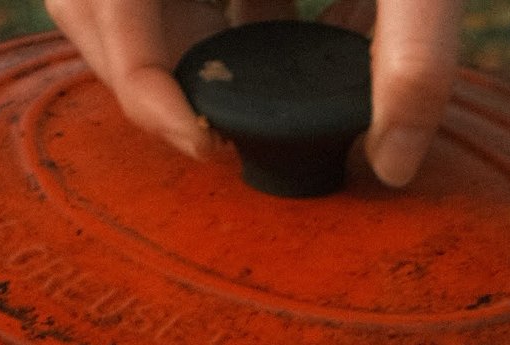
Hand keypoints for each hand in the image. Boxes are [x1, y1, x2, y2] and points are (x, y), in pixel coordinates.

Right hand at [47, 1, 462, 190]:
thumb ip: (419, 48)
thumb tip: (392, 165)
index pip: (102, 0)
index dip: (139, 83)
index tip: (205, 147)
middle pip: (90, 7)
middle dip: (144, 81)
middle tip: (217, 139)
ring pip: (123, 2)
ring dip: (174, 55)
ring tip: (242, 105)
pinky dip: (211, 25)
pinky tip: (280, 43)